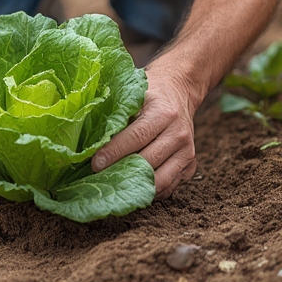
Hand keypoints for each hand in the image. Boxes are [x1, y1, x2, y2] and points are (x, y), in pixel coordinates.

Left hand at [91, 53, 203, 199]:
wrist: (179, 91)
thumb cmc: (150, 93)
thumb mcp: (135, 94)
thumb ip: (118, 113)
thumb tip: (91, 136)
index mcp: (164, 113)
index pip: (137, 136)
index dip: (115, 152)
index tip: (95, 164)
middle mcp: (179, 134)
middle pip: (148, 161)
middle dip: (122, 172)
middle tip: (100, 179)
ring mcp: (187, 152)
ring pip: (161, 179)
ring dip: (137, 187)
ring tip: (115, 187)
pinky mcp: (190, 165)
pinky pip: (169, 186)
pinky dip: (150, 190)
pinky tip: (133, 188)